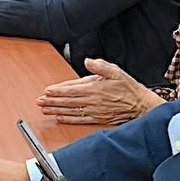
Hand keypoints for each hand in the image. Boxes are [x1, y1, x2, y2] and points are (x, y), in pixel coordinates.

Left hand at [38, 58, 160, 125]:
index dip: (58, 90)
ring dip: (56, 110)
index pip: (71, 89)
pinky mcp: (97, 118)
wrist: (140, 105)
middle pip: (68, 100)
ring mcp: (94, 111)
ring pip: (71, 110)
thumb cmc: (128, 88)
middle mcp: (92, 100)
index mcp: (94, 88)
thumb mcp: (115, 71)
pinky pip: (80, 119)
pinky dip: (68, 119)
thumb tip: (88, 61)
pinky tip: (60, 118)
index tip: (47, 91)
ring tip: (45, 109)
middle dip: (52, 101)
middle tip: (39, 101)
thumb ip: (100, 66)